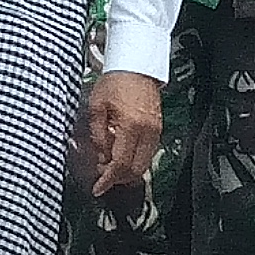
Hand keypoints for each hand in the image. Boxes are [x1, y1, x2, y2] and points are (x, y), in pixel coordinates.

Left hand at [86, 71, 160, 193]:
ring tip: (110, 167)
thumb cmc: (114, 82)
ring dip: (127, 171)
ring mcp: (155, 130)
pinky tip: (122, 156)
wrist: (136, 65)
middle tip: (102, 177)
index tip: (98, 188)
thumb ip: (98, 135)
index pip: (120, 163)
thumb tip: (101, 158)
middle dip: (118, 178)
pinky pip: (148, 153)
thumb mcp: (96, 107)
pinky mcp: (158, 128)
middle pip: (135, 169)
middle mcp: (147, 131)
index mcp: (130, 126)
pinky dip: (135, 160)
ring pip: (143, 164)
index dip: (108, 179)